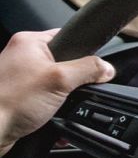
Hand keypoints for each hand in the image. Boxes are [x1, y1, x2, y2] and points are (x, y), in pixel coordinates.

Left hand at [0, 30, 114, 157]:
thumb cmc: (7, 103)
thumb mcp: (60, 80)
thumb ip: (89, 70)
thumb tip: (106, 68)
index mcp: (29, 42)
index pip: (69, 37)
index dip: (85, 52)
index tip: (93, 68)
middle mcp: (22, 58)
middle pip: (66, 64)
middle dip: (75, 83)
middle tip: (71, 92)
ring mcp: (19, 79)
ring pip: (57, 86)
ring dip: (65, 101)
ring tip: (59, 109)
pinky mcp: (19, 99)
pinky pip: (47, 103)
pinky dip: (54, 113)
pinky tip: (54, 120)